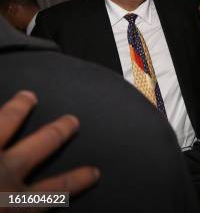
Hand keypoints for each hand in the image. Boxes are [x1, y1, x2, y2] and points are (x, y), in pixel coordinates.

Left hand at [0, 91, 98, 211]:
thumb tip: (40, 204)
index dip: (77, 180)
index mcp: (17, 204)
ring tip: (27, 96)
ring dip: (17, 109)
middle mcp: (5, 173)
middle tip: (71, 120)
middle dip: (58, 132)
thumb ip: (24, 208)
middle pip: (40, 145)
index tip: (93, 172)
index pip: (56, 190)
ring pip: (5, 124)